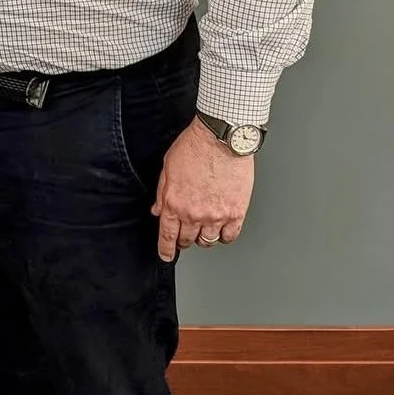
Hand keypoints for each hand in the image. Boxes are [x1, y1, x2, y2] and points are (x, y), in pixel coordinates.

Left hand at [151, 117, 254, 261]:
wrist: (221, 139)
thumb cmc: (195, 147)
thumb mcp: (168, 167)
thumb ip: (162, 192)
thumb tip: (157, 209)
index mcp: (173, 202)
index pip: (167, 236)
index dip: (165, 249)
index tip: (166, 255)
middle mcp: (193, 213)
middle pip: (187, 240)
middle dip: (183, 240)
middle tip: (185, 236)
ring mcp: (216, 215)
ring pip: (208, 241)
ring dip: (203, 238)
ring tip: (203, 229)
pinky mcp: (236, 212)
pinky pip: (229, 236)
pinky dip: (224, 236)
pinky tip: (222, 229)